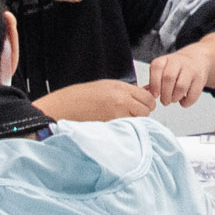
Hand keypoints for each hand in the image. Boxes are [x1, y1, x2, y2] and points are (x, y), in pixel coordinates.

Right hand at [40, 80, 154, 123]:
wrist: (66, 107)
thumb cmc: (84, 96)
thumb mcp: (108, 86)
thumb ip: (128, 91)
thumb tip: (146, 93)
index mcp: (121, 89)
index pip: (148, 98)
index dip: (147, 102)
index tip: (142, 104)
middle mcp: (121, 101)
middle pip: (146, 110)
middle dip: (142, 112)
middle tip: (132, 112)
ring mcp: (117, 115)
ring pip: (139, 121)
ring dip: (135, 121)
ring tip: (122, 118)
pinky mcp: (112, 127)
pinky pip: (128, 129)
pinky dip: (126, 128)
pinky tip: (116, 124)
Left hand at [142, 33, 214, 107]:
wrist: (198, 59)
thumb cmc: (177, 67)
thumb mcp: (163, 69)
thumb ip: (153, 81)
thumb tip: (143, 92)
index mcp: (165, 60)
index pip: (157, 68)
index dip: (154, 84)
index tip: (155, 95)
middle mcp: (178, 62)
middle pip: (168, 78)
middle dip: (165, 94)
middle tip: (164, 101)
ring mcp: (190, 69)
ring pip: (181, 86)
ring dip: (175, 98)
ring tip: (173, 99)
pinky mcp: (200, 78)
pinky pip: (193, 94)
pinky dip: (186, 102)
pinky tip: (183, 100)